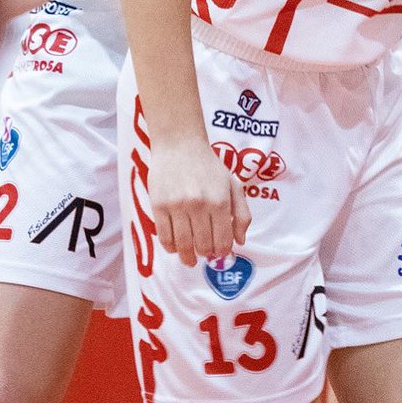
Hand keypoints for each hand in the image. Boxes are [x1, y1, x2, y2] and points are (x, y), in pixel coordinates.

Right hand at [149, 136, 251, 267]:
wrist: (180, 145)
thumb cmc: (209, 166)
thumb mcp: (233, 184)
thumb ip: (242, 214)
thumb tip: (240, 242)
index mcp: (220, 201)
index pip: (223, 241)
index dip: (222, 252)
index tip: (220, 253)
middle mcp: (199, 205)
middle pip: (203, 246)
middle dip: (206, 254)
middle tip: (205, 252)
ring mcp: (177, 206)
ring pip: (183, 245)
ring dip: (188, 257)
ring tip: (190, 258)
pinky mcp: (159, 206)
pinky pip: (164, 237)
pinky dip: (171, 248)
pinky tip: (176, 247)